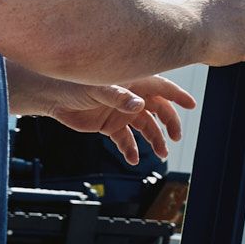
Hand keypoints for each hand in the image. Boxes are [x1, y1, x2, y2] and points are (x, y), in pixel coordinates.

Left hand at [43, 74, 197, 165]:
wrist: (52, 97)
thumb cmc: (75, 84)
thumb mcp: (98, 90)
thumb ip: (119, 97)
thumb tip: (139, 106)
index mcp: (133, 84)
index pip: (162, 88)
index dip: (177, 96)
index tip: (191, 105)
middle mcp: (131, 98)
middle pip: (158, 110)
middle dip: (169, 123)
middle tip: (175, 138)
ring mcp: (121, 113)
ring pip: (145, 127)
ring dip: (154, 140)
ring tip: (160, 154)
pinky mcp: (110, 126)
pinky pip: (125, 140)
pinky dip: (130, 149)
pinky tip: (132, 159)